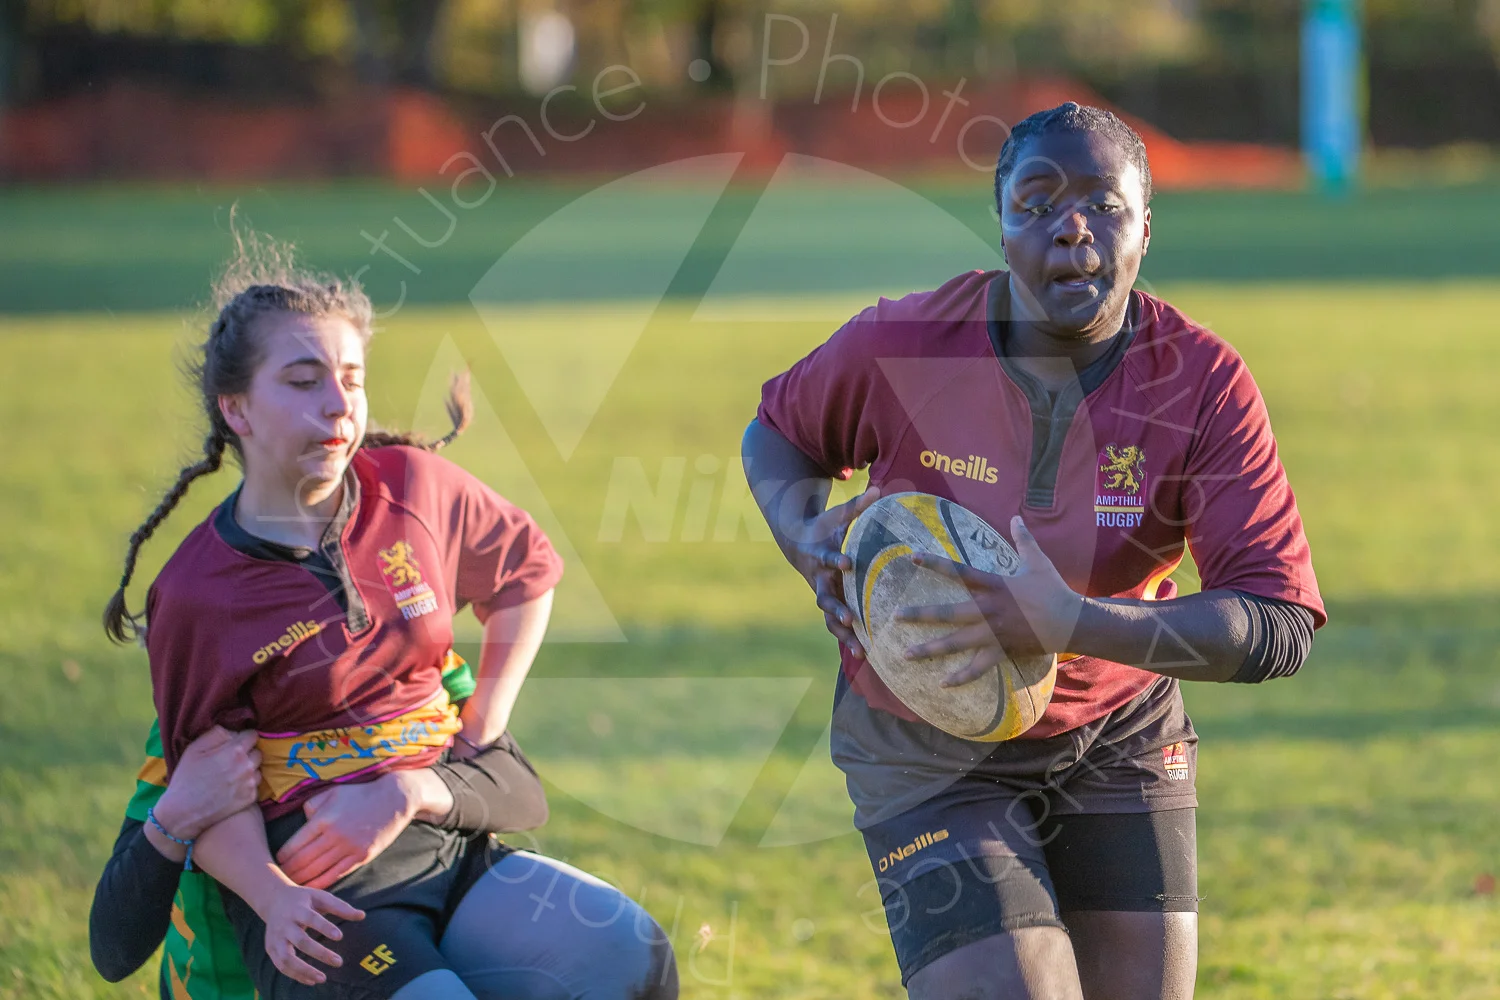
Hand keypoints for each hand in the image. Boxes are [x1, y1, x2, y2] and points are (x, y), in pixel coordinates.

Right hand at [153, 726, 259, 842]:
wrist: (183, 812)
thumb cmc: (186, 778)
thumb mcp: (194, 749)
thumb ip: (217, 733)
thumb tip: (232, 730)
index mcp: (235, 751)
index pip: (252, 735)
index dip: (243, 738)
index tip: (234, 744)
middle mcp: (247, 766)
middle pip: (257, 751)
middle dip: (247, 753)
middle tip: (230, 760)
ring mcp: (250, 783)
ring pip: (258, 768)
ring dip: (249, 768)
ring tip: (231, 775)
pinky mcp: (251, 798)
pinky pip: (255, 784)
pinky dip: (247, 783)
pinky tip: (232, 787)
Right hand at [260, 880, 363, 985]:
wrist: (273, 899)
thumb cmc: (303, 900)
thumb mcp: (320, 897)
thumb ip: (341, 907)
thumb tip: (363, 916)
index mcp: (297, 909)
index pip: (311, 918)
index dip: (325, 927)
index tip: (340, 937)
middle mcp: (284, 924)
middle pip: (301, 941)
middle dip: (320, 953)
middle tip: (339, 962)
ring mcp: (275, 938)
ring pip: (286, 958)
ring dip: (304, 971)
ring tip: (323, 979)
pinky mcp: (270, 949)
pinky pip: (281, 966)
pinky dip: (295, 975)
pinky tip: (311, 980)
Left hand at [275, 775, 415, 889]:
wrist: (394, 799)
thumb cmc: (360, 794)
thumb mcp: (332, 792)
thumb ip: (312, 806)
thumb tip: (301, 822)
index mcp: (324, 819)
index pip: (295, 845)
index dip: (283, 856)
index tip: (276, 861)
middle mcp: (334, 836)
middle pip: (303, 861)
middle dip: (288, 871)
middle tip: (278, 878)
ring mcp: (349, 848)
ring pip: (317, 871)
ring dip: (301, 880)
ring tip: (291, 885)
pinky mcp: (361, 857)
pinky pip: (336, 875)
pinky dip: (321, 883)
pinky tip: (311, 887)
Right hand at [783, 485, 880, 657]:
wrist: (798, 544)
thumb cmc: (824, 528)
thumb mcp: (837, 516)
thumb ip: (857, 506)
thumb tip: (879, 490)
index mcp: (821, 556)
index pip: (827, 557)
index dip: (835, 560)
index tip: (847, 562)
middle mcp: (819, 579)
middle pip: (825, 597)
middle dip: (837, 609)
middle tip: (850, 618)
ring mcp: (822, 595)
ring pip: (830, 619)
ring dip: (843, 634)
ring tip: (861, 650)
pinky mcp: (829, 606)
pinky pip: (836, 627)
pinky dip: (848, 639)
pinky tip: (865, 655)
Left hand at [896, 516, 1082, 686]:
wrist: (1072, 621)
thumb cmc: (1053, 589)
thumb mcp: (1038, 561)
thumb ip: (1023, 539)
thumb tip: (1016, 516)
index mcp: (995, 585)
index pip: (959, 572)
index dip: (935, 563)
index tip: (912, 557)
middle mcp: (989, 610)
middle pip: (949, 613)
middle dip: (920, 614)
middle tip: (895, 616)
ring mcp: (993, 633)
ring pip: (956, 643)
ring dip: (930, 649)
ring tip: (905, 654)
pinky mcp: (1001, 650)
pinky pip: (978, 667)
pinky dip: (961, 677)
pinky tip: (943, 683)